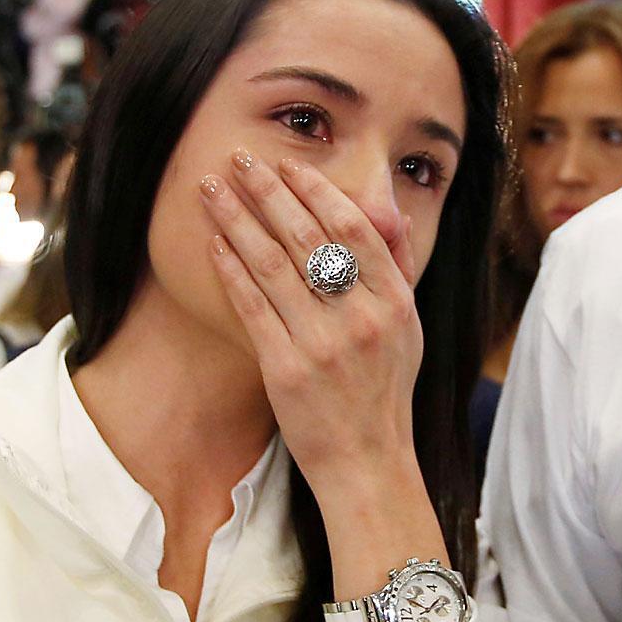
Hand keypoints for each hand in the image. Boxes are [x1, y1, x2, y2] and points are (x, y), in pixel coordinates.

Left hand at [198, 148, 421, 487]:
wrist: (367, 462)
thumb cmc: (384, 392)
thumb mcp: (409, 329)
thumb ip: (396, 270)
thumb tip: (390, 211)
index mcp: (396, 303)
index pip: (354, 230)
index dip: (317, 192)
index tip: (288, 165)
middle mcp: (362, 319)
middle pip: (308, 238)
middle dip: (269, 191)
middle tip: (240, 159)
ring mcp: (323, 345)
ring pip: (273, 265)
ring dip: (238, 219)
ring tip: (212, 188)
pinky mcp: (287, 370)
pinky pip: (253, 307)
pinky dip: (231, 270)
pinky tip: (213, 243)